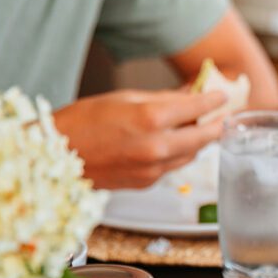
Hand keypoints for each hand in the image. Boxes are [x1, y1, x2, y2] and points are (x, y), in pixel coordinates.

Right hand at [53, 89, 226, 189]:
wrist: (54, 157)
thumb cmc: (81, 122)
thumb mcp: (124, 98)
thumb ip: (162, 99)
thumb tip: (188, 94)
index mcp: (151, 119)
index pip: (197, 108)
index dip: (213, 101)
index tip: (222, 97)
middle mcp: (157, 147)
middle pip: (204, 137)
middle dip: (216, 125)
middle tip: (224, 116)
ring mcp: (153, 168)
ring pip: (191, 154)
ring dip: (198, 141)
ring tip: (200, 127)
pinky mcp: (147, 182)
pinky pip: (172, 166)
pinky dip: (178, 154)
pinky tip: (173, 144)